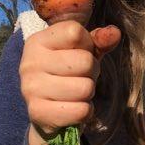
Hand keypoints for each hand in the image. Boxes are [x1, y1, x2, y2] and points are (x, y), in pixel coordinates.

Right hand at [19, 21, 120, 144]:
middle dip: (92, 71)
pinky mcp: (38, 112)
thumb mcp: (83, 51)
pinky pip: (81, 111)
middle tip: (80, 76)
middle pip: (85, 62)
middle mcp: (30, 62)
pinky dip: (85, 111)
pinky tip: (72, 107)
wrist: (47, 110)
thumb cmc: (68, 73)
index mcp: (38, 41)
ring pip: (85, 88)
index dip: (88, 44)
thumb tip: (114, 33)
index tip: (79, 52)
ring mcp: (31, 88)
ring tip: (75, 92)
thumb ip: (99, 40)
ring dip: (88, 92)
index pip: (75, 32)